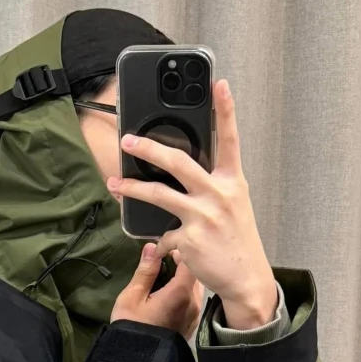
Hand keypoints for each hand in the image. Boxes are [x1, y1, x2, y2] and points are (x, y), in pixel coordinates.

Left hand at [106, 79, 277, 329]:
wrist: (246, 278)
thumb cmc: (237, 241)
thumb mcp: (234, 206)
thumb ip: (213, 186)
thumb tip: (181, 175)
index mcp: (232, 182)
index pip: (230, 140)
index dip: (225, 110)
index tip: (218, 83)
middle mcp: (218, 195)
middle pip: (178, 162)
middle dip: (149, 148)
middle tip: (128, 139)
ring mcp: (202, 217)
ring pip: (159, 195)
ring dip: (132, 189)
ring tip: (115, 183)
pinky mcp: (188, 240)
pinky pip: (165, 235)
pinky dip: (165, 242)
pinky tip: (174, 248)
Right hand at [111, 241, 202, 339]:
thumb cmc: (132, 327)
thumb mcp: (132, 296)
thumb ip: (145, 271)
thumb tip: (152, 247)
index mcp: (180, 292)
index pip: (189, 261)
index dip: (179, 250)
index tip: (165, 249)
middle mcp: (194, 301)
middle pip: (194, 274)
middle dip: (182, 264)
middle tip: (163, 262)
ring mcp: (195, 315)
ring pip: (195, 288)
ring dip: (183, 280)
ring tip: (165, 279)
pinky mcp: (192, 325)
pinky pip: (193, 301)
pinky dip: (184, 293)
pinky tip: (169, 296)